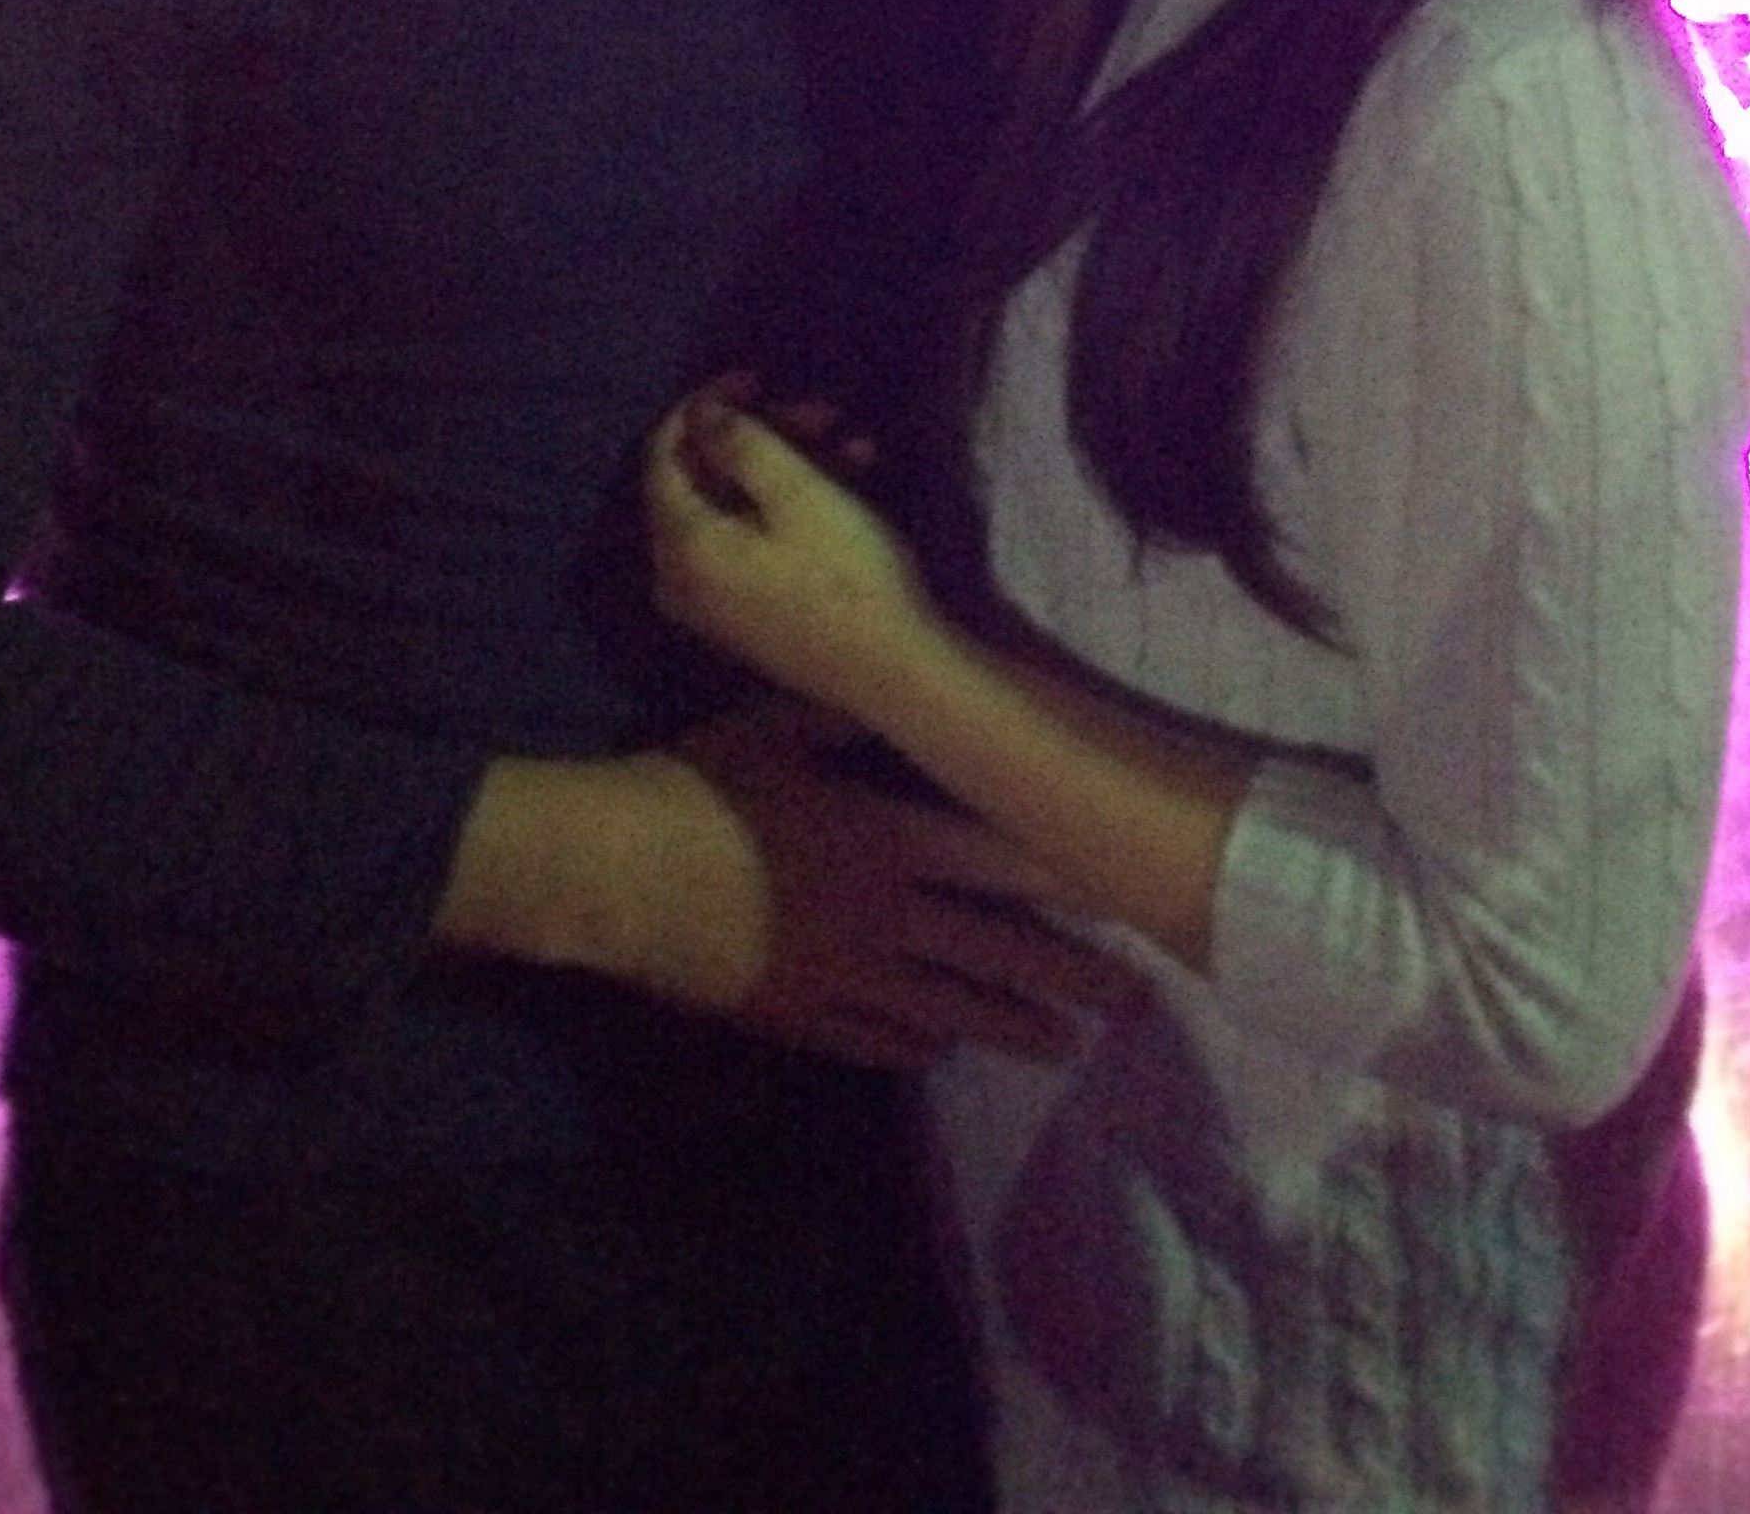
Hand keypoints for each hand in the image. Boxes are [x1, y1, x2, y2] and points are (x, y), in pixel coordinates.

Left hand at [649, 393, 932, 714]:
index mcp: (680, 545)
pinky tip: (850, 479)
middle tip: (821, 411)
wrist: (894, 671)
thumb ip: (739, 444)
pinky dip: (791, 506)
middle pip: (703, 481)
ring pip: (735, 508)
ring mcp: (713, 602)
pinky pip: (752, 540)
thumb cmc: (844, 574)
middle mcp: (680, 576)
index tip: (755, 377)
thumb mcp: (796, 494)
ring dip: (790, 466)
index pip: (663, 455)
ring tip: (852, 442)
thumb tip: (698, 414)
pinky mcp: (747, 614)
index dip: (704, 406)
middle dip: (762, 435)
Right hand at [675, 702, 1143, 1069]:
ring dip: (1014, 1026)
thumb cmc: (696, 784)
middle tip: (1134, 998)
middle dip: (1070, 974)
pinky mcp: (800, 1015)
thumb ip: (848, 720)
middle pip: (996, 948)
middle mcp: (882, 911)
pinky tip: (947, 1051)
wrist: (615, 872)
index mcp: (884, 833)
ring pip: (949, 1008)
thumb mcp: (776, 727)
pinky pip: (875, 1039)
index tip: (1129, 894)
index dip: (1067, 875)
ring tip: (1069, 1046)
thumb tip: (897, 698)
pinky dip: (919, 1045)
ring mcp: (843, 973)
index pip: (998, 857)